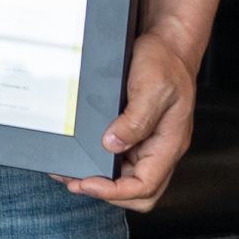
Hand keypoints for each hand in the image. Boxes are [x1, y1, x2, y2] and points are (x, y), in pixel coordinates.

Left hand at [62, 32, 194, 210]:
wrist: (166, 45)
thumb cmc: (166, 63)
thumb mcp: (152, 88)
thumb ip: (135, 120)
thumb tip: (113, 144)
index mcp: (169, 144)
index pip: (145, 186)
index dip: (114, 192)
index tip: (87, 183)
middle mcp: (159, 149)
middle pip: (138, 193)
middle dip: (105, 193)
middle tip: (74, 182)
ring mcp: (148, 144)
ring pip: (126, 179)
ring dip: (99, 182)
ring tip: (69, 173)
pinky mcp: (136, 135)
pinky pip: (119, 161)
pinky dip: (99, 165)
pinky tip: (80, 156)